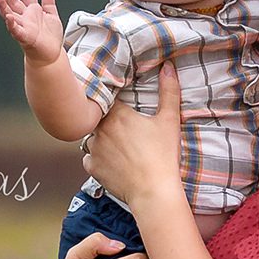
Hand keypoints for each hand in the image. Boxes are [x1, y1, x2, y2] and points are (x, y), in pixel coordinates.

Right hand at [0, 0, 64, 64]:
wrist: (51, 54)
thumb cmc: (50, 38)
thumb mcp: (53, 17)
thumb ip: (49, 5)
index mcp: (33, 12)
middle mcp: (26, 18)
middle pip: (15, 3)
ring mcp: (23, 27)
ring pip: (10, 15)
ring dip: (4, 7)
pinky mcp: (24, 37)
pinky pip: (16, 30)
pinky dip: (12, 24)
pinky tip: (8, 17)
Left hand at [82, 59, 182, 212]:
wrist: (153, 192)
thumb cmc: (162, 156)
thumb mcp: (169, 121)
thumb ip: (169, 91)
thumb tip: (168, 66)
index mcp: (117, 114)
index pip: (106, 96)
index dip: (112, 97)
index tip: (118, 100)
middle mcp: (100, 129)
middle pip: (97, 117)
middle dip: (105, 118)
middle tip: (121, 125)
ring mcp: (93, 149)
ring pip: (90, 137)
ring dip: (99, 138)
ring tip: (116, 144)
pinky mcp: (91, 167)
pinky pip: (89, 158)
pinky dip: (97, 158)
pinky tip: (111, 161)